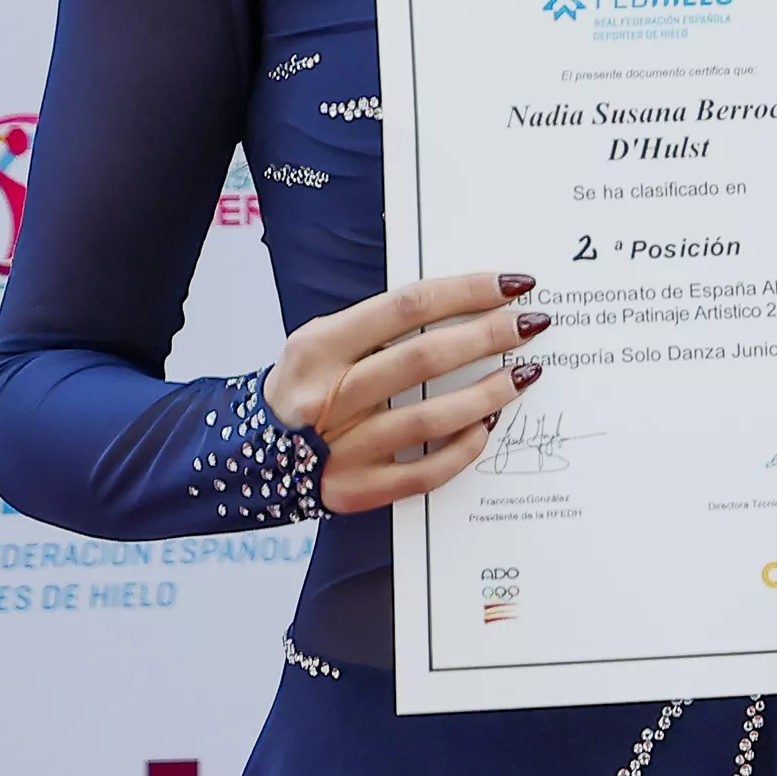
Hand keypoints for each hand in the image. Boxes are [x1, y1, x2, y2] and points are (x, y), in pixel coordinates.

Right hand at [265, 271, 547, 515]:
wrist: (245, 456)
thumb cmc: (306, 386)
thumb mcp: (324, 342)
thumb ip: (381, 327)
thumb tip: (468, 304)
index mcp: (318, 347)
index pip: (407, 306)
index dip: (468, 291)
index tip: (514, 284)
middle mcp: (326, 397)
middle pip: (424, 359)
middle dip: (489, 337)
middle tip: (532, 324)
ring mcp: (339, 450)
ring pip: (430, 418)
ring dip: (488, 393)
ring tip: (525, 375)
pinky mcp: (354, 491)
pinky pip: (424, 473)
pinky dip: (463, 449)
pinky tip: (488, 426)